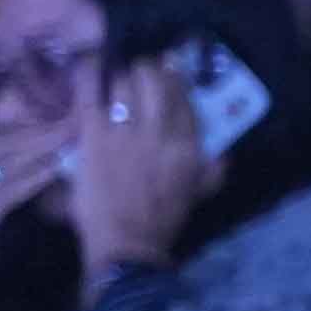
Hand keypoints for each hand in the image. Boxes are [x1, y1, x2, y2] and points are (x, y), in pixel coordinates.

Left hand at [59, 58, 207, 274]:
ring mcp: (125, 130)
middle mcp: (160, 131)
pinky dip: (89, 76)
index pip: (184, 96)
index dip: (174, 76)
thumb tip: (221, 150)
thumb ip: (214, 168)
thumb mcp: (200, 193)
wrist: (126, 242)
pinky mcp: (94, 134)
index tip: (166, 69)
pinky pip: (91, 93)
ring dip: (119, 73)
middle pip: (155, 79)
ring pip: (125, 81)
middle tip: (139, 70)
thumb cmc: (163, 218)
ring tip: (114, 74)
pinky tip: (88, 67)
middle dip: (147, 68)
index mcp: (187, 144)